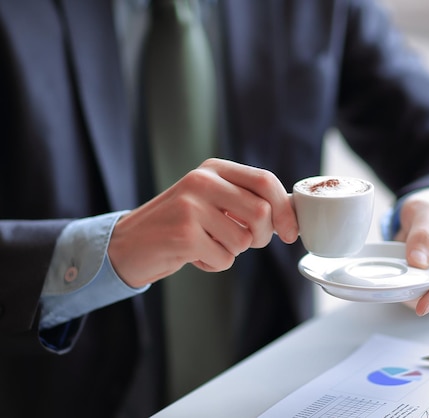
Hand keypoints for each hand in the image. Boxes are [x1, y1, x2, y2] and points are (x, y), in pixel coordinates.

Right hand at [108, 158, 298, 287]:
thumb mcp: (212, 200)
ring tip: (208, 244)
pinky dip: (215, 264)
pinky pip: (224, 259)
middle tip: (247, 242)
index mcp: (214, 169)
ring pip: (244, 240)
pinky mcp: (183, 234)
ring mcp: (191, 206)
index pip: (265, 180)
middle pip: (261, 211)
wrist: (129, 244)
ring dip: (232, 252)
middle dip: (263, 236)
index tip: (290, 232)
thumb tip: (291, 214)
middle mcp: (202, 181)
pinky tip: (194, 255)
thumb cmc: (180, 225)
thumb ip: (246, 200)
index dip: (285, 208)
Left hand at [393, 189, 428, 315]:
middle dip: (428, 297)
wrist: (427, 212)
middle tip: (402, 294)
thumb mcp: (424, 211)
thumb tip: (418, 261)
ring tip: (400, 288)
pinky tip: (402, 289)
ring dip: (420, 297)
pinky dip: (415, 295)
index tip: (423, 305)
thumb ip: (421, 234)